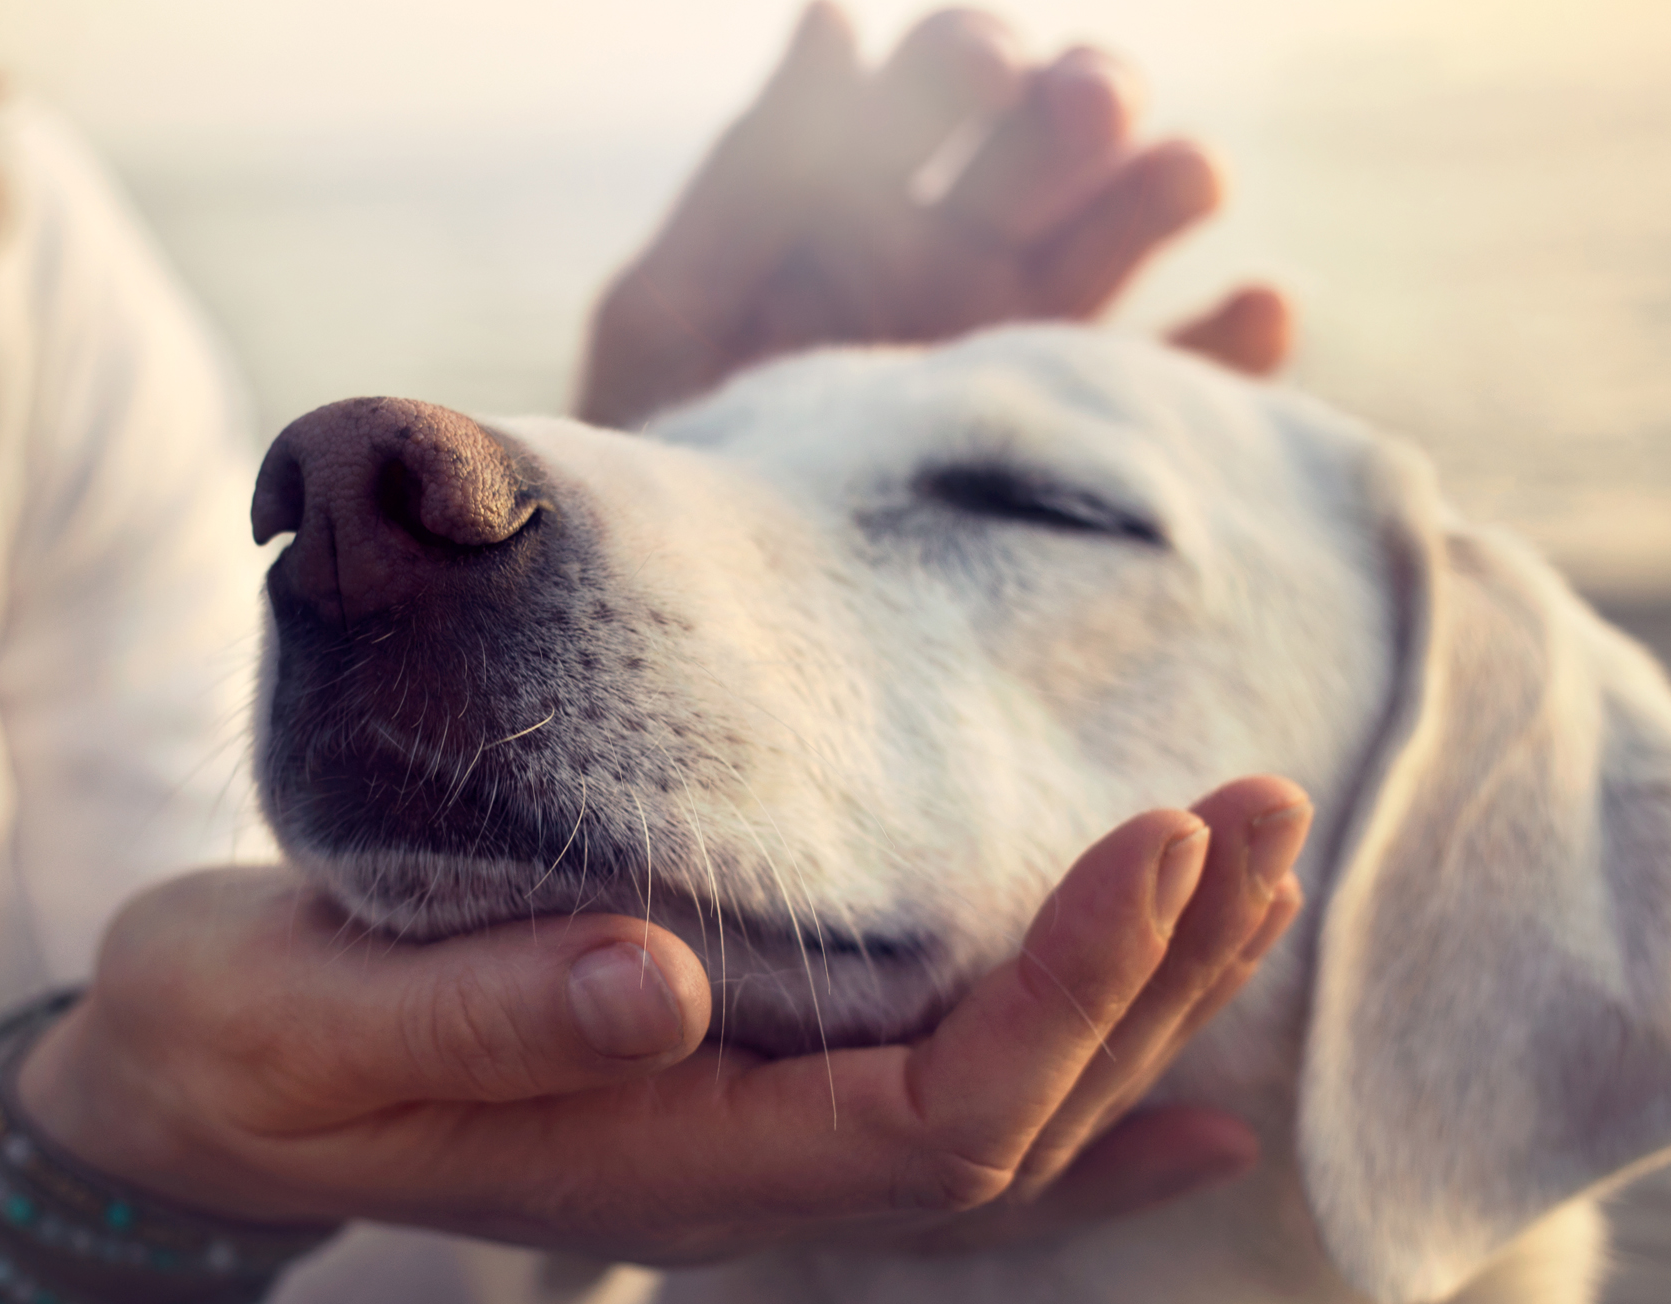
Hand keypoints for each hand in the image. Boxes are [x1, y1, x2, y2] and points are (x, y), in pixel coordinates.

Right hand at [16, 778, 1308, 1265]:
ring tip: (1256, 882)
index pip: (929, 1116)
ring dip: (1146, 1012)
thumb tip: (660, 977)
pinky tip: (1190, 1100)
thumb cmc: (238, 1043)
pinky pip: (951, 1141)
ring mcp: (748, 1158)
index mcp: (653, 1165)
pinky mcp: (738, 1104)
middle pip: (1014, 1125)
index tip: (1161, 839)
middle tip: (1261, 813)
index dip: (1066, 993)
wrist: (198, 1089)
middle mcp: (735, 1183)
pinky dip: (1085, 1111)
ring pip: (1007, 1128)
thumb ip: (477, 1017)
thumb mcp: (306, 1022)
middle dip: (1156, 977)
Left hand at [577, 4, 1293, 428]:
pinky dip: (1230, 347)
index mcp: (861, 207)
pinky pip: (1176, 386)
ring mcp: (1029, 347)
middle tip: (1092, 109)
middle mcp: (960, 260)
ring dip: (1161, 193)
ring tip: (1189, 177)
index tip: (983, 70)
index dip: (965, 67)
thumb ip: (744, 187)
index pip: (935, 93)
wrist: (711, 618)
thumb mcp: (669, 321)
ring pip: (1122, 240)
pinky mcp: (1082, 440)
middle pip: (1048, 148)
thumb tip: (835, 19)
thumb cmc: (670, 461)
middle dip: (1077, 111)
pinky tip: (1260, 308)